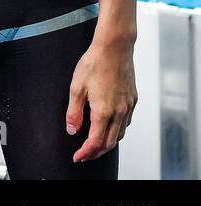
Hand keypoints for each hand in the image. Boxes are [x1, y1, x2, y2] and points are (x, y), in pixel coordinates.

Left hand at [67, 38, 136, 162]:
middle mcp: (119, 112)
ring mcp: (128, 106)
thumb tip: (72, 130)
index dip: (86, 152)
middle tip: (84, 155)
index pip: (95, 141)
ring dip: (107, 143)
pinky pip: (126, 123)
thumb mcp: (76, 88)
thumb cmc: (94, 64)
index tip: (77, 157)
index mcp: (104, 111)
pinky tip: (108, 128)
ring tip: (95, 145)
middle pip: (109, 142)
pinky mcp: (133, 100)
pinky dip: (116, 131)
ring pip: (120, 134)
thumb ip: (74, 112)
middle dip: (96, 152)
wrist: (114, 48)